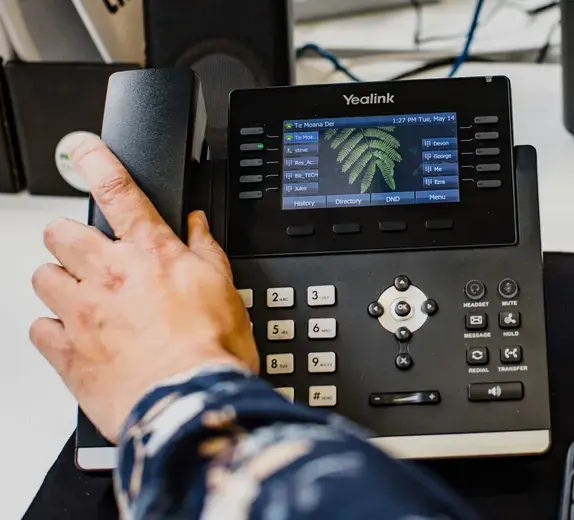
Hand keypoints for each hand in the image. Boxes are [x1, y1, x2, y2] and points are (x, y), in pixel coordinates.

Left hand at [30, 138, 258, 441]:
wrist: (188, 404)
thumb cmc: (211, 351)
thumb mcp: (225, 291)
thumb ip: (205, 251)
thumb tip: (197, 223)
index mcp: (151, 255)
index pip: (119, 192)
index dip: (97, 162)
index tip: (83, 150)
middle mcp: (109, 276)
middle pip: (62, 233)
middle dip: (69, 238)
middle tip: (88, 255)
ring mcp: (82, 314)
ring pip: (43, 277)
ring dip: (58, 282)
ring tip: (80, 297)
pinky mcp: (67, 354)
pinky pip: (38, 329)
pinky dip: (51, 330)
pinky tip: (72, 336)